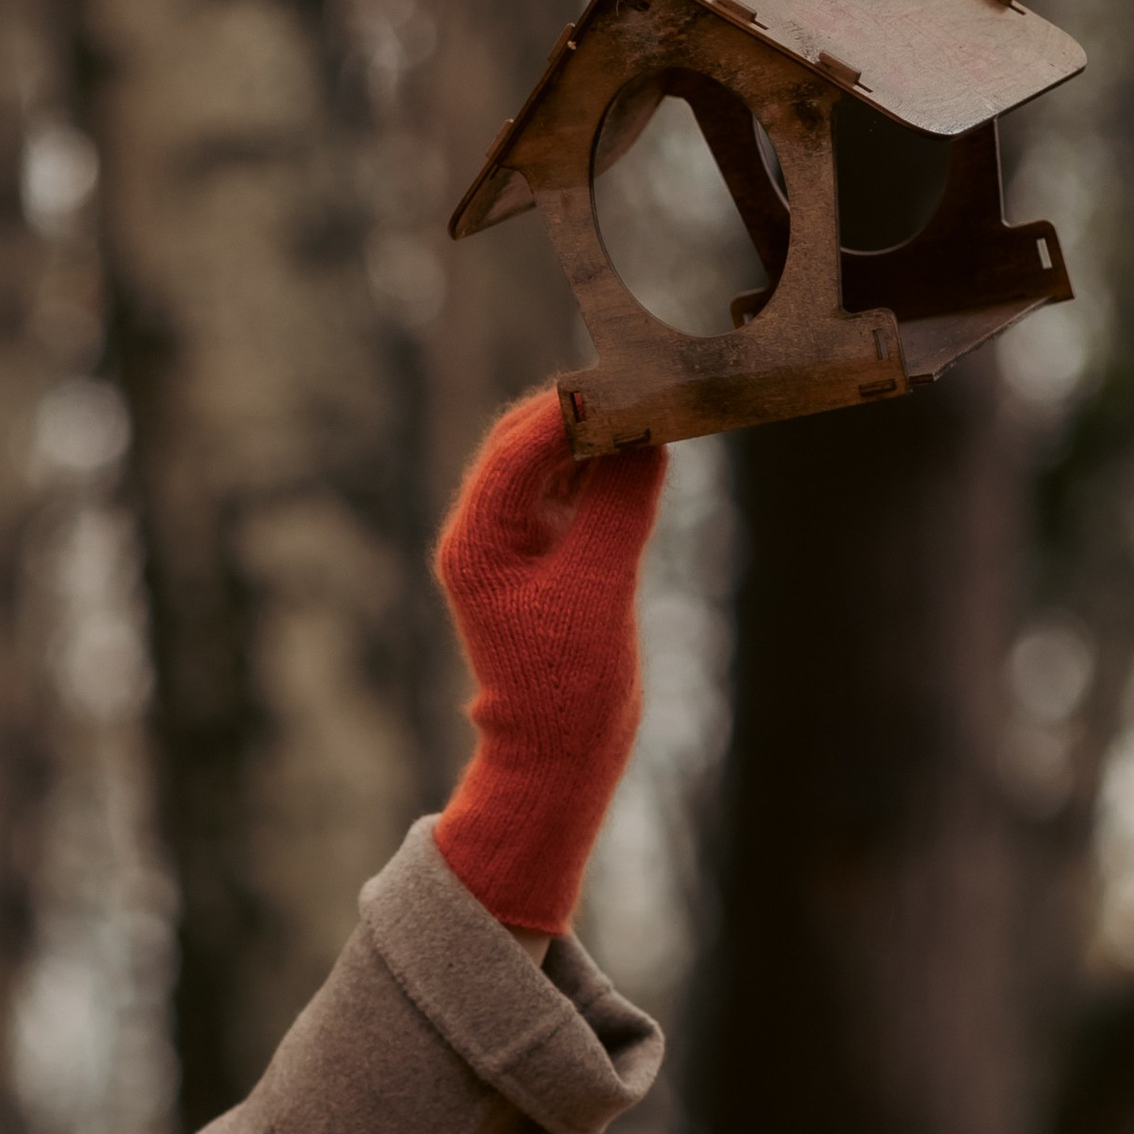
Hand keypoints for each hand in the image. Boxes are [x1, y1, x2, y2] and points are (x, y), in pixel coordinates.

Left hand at [431, 388, 665, 936]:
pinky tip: (647, 454)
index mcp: (477, 541)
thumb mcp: (600, 587)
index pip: (520, 445)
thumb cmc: (568, 686)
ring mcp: (513, 546)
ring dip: (601, 438)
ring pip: (553, 464)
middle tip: (648, 382)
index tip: (630, 378)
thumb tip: (648, 436)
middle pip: (530, 443)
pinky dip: (607, 472)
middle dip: (587, 412)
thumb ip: (620, 505)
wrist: (559, 755)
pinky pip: (573, 495)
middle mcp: (485, 535)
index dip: (575, 407)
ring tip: (656, 408)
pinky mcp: (545, 560)